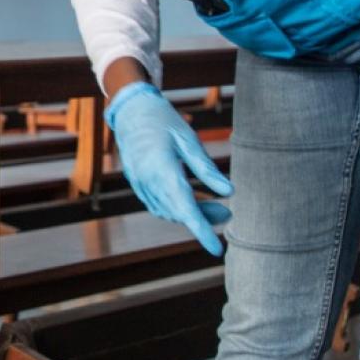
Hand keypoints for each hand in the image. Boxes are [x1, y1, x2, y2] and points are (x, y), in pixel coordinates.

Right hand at [106, 82, 232, 256]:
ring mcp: (139, 183)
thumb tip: (230, 192)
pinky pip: (158, 204)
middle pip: (179, 213)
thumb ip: (207, 169)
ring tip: (216, 208)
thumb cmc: (163, 120)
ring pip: (168, 211)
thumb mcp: (189, 140)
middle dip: (204, 219)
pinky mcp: (136, 183)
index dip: (202, 230)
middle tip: (228, 214)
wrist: (130, 110)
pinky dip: (176, 208)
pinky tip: (192, 201)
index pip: (186, 208)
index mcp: (163, 169)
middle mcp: (148, 181)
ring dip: (191, 214)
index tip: (217, 249)